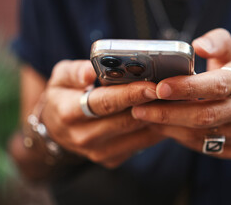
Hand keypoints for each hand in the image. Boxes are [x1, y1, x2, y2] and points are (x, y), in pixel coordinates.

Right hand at [40, 60, 163, 167]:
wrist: (56, 127)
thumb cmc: (63, 95)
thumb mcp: (61, 77)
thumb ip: (75, 71)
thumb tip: (91, 71)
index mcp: (69, 112)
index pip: (105, 103)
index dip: (130, 94)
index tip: (153, 87)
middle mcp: (82, 136)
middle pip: (125, 120)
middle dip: (151, 105)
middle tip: (173, 91)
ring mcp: (97, 152)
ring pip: (136, 134)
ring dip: (157, 118)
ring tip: (174, 101)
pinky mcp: (110, 159)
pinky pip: (139, 144)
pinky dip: (154, 130)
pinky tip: (165, 115)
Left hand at [131, 28, 230, 158]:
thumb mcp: (230, 52)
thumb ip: (216, 42)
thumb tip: (199, 45)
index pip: (218, 85)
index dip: (188, 87)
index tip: (160, 87)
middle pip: (206, 114)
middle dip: (169, 112)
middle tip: (140, 108)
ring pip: (201, 134)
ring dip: (169, 127)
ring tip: (145, 117)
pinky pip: (203, 146)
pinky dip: (179, 137)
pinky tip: (162, 127)